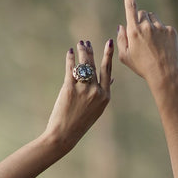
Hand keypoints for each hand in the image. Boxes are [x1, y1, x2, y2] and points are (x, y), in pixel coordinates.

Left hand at [42, 38, 114, 153]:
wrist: (65, 134)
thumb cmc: (81, 122)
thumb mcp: (97, 109)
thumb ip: (103, 92)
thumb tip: (112, 78)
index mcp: (105, 97)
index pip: (107, 71)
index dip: (108, 55)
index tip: (109, 43)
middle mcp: (96, 92)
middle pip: (94, 65)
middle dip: (90, 51)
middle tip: (86, 43)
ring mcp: (83, 90)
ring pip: (83, 64)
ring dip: (81, 51)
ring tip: (79, 44)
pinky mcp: (69, 88)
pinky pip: (71, 68)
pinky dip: (70, 58)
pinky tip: (70, 52)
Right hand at [116, 0, 177, 87]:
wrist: (164, 76)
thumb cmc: (143, 68)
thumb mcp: (126, 57)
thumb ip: (121, 39)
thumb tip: (122, 26)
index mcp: (134, 31)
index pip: (130, 7)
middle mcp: (147, 26)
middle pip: (142, 13)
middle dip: (140, 21)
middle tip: (142, 37)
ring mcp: (160, 27)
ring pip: (153, 18)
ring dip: (151, 26)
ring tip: (153, 44)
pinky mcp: (171, 31)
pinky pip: (164, 27)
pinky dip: (162, 34)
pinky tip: (162, 47)